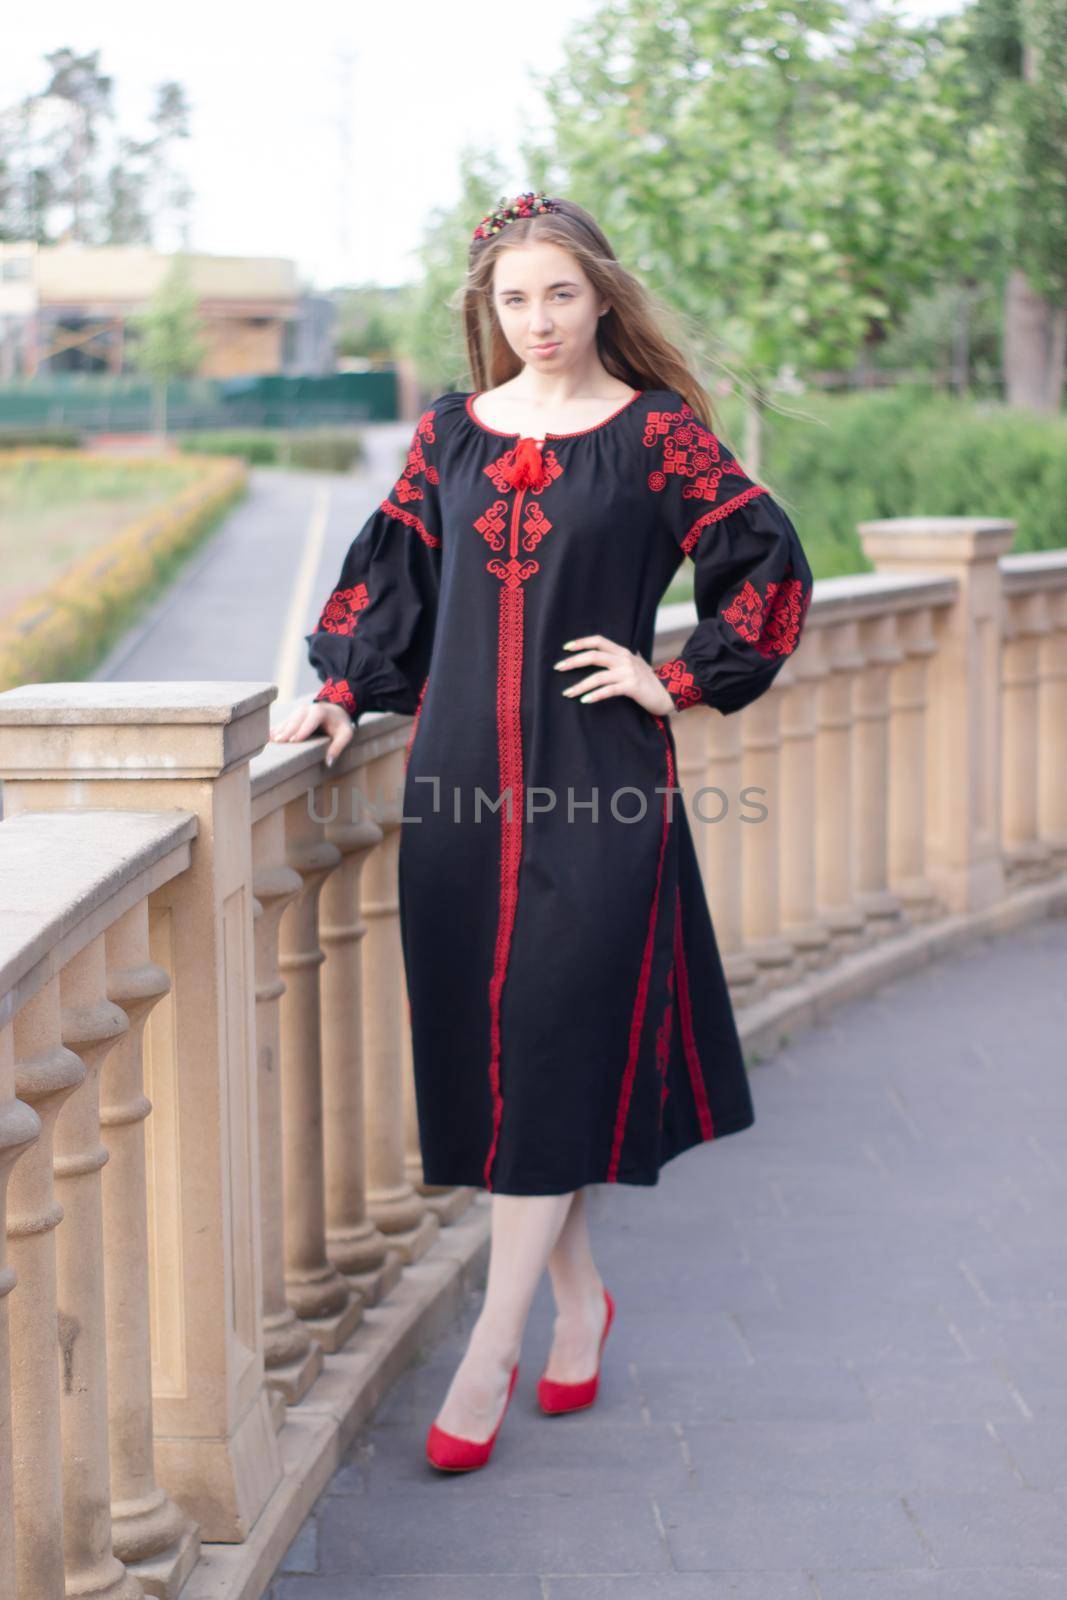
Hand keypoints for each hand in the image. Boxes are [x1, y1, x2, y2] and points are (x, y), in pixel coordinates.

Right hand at [269, 698, 354, 765]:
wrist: (335, 710)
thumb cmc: (340, 724)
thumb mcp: (345, 734)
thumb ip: (338, 747)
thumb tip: (329, 762)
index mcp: (319, 712)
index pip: (310, 721)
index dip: (303, 730)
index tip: (295, 740)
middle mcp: (306, 709)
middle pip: (295, 721)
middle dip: (287, 731)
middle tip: (279, 742)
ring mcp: (297, 712)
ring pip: (286, 722)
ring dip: (279, 731)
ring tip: (270, 741)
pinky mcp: (292, 717)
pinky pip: (282, 723)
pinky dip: (276, 730)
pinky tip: (268, 738)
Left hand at [553, 634, 674, 716]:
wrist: (668, 693)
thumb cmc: (648, 681)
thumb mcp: (634, 664)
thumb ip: (620, 659)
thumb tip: (604, 655)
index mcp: (623, 652)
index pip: (599, 641)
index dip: (582, 642)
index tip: (566, 648)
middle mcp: (624, 659)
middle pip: (594, 656)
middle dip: (573, 662)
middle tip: (558, 668)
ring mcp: (628, 672)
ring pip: (598, 676)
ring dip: (580, 685)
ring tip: (567, 693)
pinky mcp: (632, 687)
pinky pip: (609, 690)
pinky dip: (595, 695)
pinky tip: (585, 700)